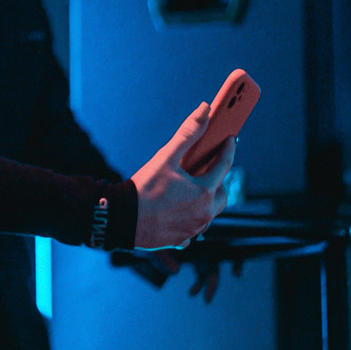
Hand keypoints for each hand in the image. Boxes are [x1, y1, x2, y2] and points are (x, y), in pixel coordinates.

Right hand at [131, 102, 233, 249]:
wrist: (120, 219)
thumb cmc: (143, 188)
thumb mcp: (165, 157)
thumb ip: (188, 133)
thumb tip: (205, 109)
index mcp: (204, 191)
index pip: (225, 165)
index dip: (228, 149)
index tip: (229, 139)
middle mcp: (204, 213)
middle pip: (221, 194)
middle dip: (218, 181)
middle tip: (208, 170)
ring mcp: (194, 229)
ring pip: (209, 212)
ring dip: (205, 201)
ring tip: (192, 190)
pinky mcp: (182, 240)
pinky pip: (194, 228)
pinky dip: (191, 218)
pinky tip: (179, 212)